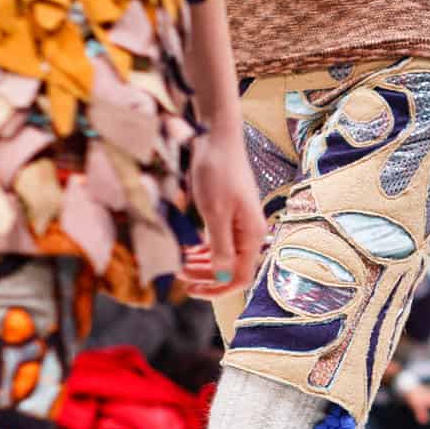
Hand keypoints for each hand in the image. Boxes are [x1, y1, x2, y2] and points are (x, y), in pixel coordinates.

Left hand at [181, 121, 265, 297]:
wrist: (217, 138)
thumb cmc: (217, 172)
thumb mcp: (215, 213)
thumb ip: (221, 247)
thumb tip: (223, 277)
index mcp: (251, 235)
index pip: (240, 276)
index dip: (218, 288)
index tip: (192, 290)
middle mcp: (249, 232)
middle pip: (231, 268)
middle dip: (205, 276)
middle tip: (178, 275)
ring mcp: (239, 223)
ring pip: (222, 255)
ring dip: (201, 263)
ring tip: (178, 264)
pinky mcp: (229, 213)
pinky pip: (218, 241)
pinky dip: (202, 249)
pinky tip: (186, 249)